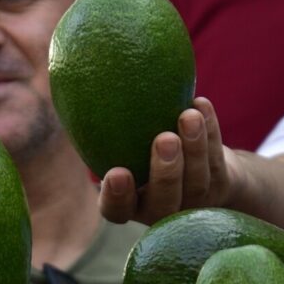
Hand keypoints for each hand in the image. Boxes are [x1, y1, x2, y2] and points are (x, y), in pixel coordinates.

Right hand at [99, 97, 237, 225]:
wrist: (205, 169)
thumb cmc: (143, 149)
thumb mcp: (120, 143)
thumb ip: (98, 125)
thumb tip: (62, 72)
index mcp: (131, 204)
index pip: (118, 211)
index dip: (117, 197)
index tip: (116, 173)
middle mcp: (162, 209)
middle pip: (165, 200)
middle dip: (166, 171)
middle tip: (164, 139)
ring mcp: (195, 201)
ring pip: (197, 181)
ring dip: (194, 147)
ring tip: (188, 115)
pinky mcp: (222, 185)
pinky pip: (218, 161)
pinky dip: (212, 132)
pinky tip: (201, 105)